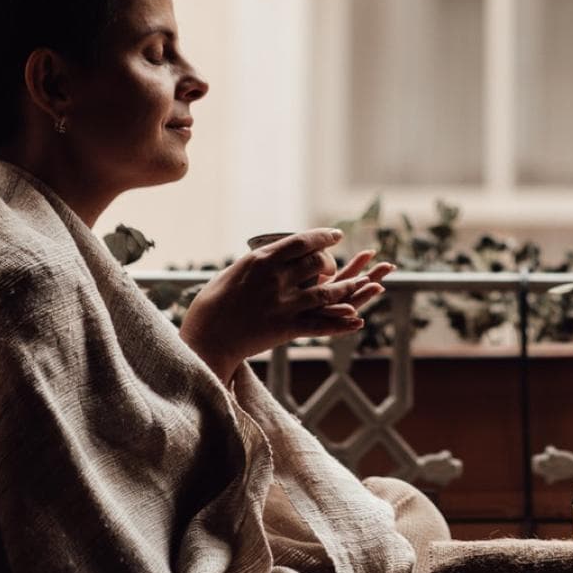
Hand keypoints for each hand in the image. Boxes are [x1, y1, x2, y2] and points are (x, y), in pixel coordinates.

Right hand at [180, 229, 395, 384]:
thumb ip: (259, 263)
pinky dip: (342, 323)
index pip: (302, 241)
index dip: (323, 236)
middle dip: (333, 264)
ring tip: (368, 284)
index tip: (336, 235)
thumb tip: (275, 255)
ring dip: (351, 288)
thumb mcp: (234, 272)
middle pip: (318, 263)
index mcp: (261, 259)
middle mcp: (276, 278)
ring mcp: (283, 303)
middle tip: (336, 268)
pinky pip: (321, 324)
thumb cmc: (212, 304)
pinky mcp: (286, 327)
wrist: (205, 337)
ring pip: (328, 291)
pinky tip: (358, 320)